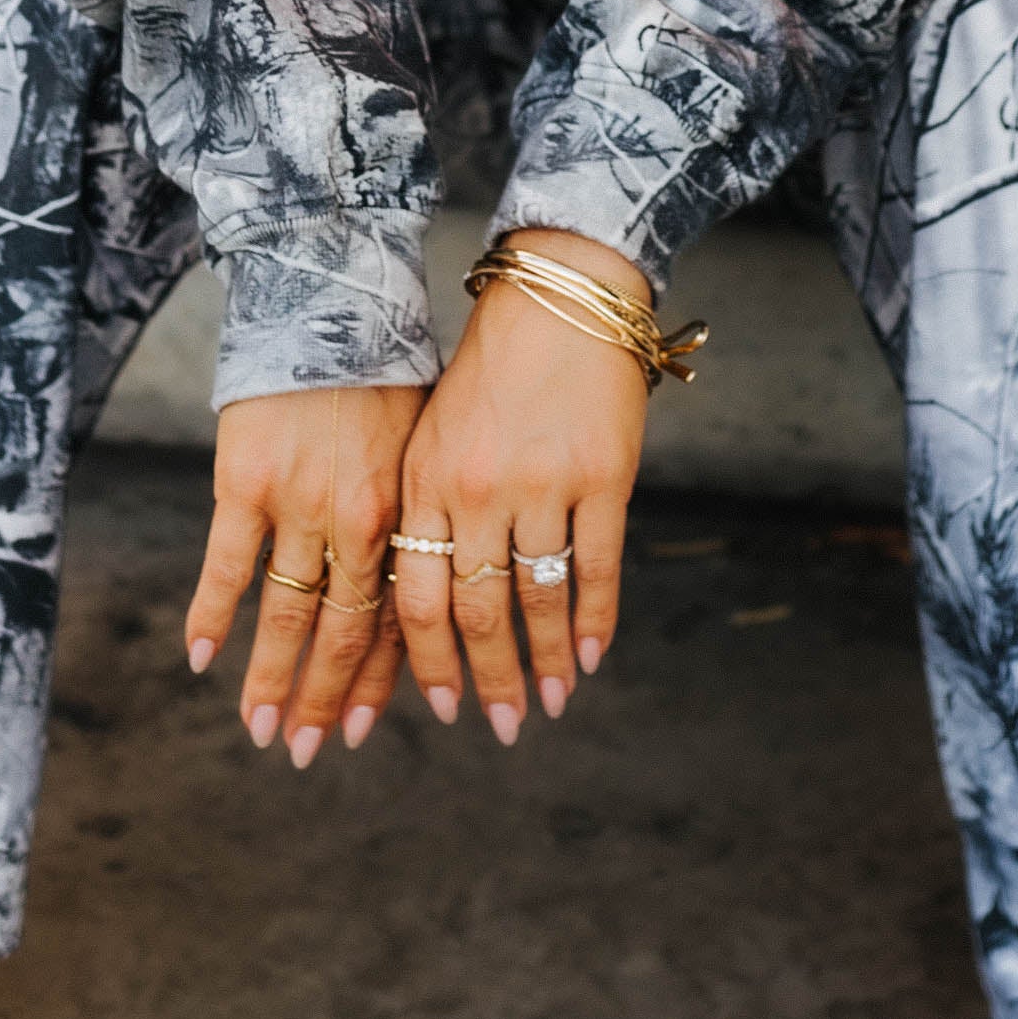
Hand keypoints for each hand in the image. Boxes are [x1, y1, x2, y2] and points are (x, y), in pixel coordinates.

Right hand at [185, 380, 424, 769]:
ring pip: (288, 615)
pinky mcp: (245, 481)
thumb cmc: (382, 359)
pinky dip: (214, 615)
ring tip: (261, 731)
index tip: (365, 731)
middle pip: (343, 634)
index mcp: (404, 512)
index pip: (394, 620)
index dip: (379, 681)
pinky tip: (202, 658)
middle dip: (327, 701)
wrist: (330, 294)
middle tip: (308, 755)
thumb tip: (425, 564)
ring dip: (272, 681)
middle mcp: (358, 520)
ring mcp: (299, 504)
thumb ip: (414, 505)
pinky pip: (228, 566)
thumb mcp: (420, 436)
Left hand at [393, 229, 648, 742]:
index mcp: (425, 478)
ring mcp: (542, 482)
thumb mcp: (436, 432)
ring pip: (537, 601)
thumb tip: (427, 608)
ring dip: (546, 664)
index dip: (426, 662)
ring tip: (551, 704)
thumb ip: (430, 510)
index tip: (438, 708)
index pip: (414, 597)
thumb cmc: (492, 367)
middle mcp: (477, 487)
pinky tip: (593, 656)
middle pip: (476, 612)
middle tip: (502, 726)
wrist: (561, 292)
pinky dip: (595, 622)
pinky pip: (596, 569)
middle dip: (487, 682)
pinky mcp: (603, 476)